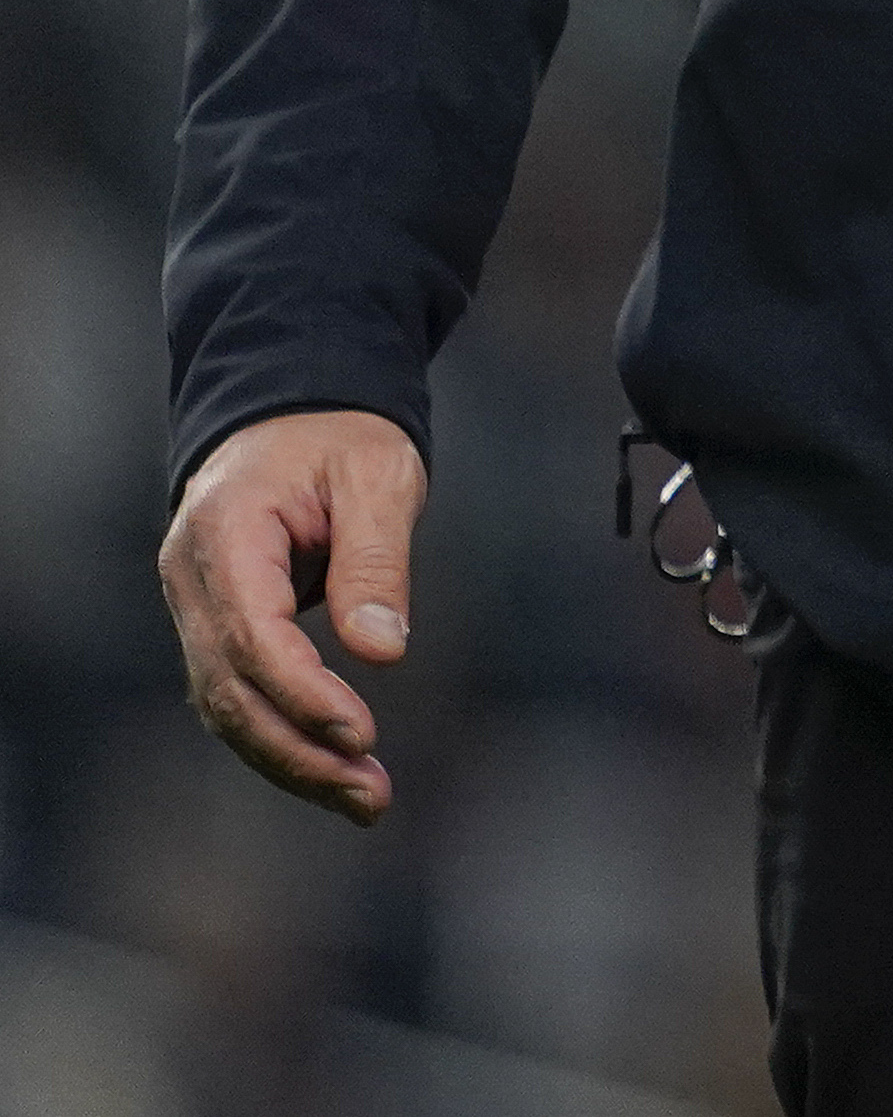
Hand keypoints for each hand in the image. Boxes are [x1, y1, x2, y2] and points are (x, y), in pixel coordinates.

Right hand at [157, 408, 427, 825]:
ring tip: (365, 800)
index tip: (361, 734)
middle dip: (299, 750)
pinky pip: (237, 695)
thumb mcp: (377, 475)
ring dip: (291, 759)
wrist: (293, 411)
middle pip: (230, 688)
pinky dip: (281, 737)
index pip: (251, 634)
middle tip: (371, 795)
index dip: (302, 693)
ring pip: (227, 705)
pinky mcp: (215, 626)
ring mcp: (195, 606)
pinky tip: (333, 771)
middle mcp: (193, 579)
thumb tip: (382, 651)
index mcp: (225, 532)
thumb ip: (375, 561)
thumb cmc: (340, 436)